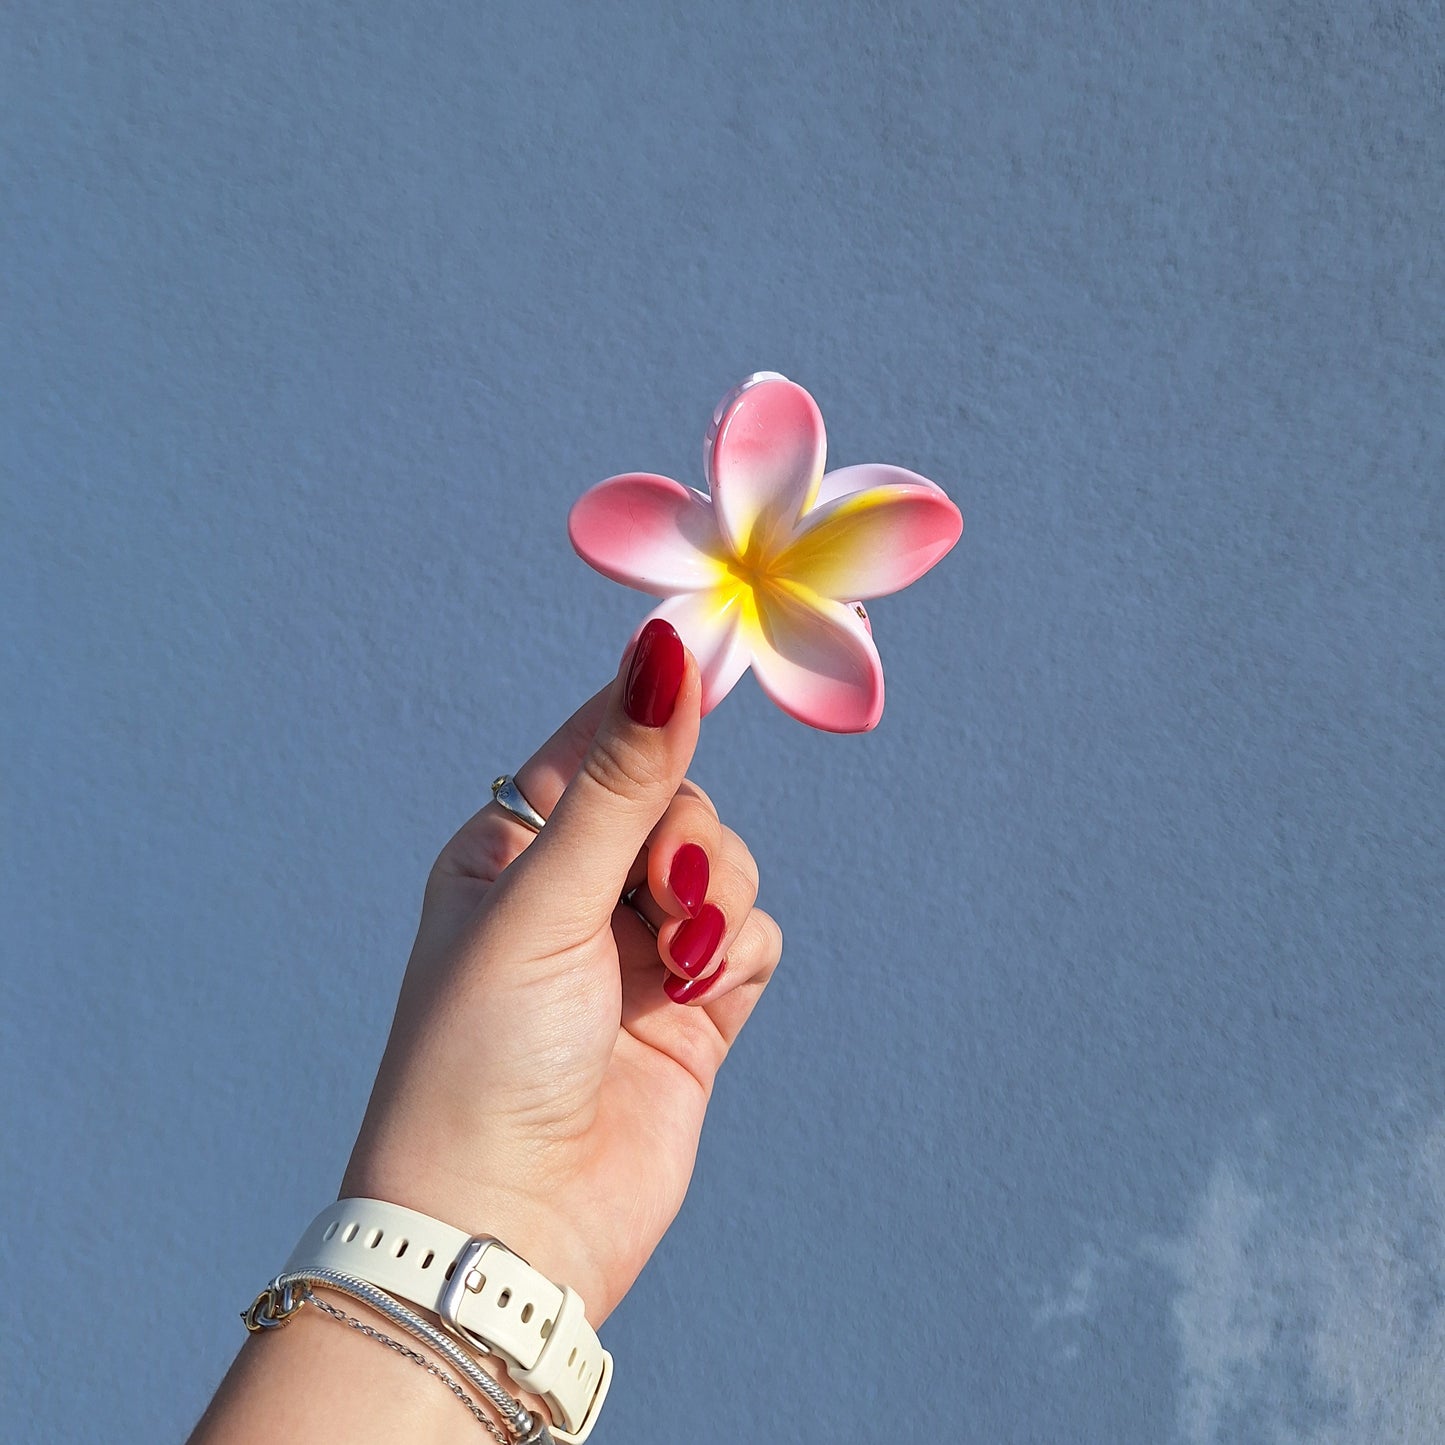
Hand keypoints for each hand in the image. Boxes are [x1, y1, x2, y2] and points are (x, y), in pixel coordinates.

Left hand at [341, 619, 783, 1327]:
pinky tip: (697, 992)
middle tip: (668, 889)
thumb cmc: (483, 1056)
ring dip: (717, 898)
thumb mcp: (543, 901)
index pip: (595, 742)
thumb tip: (666, 647)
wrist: (506, 1231)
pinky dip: (738, 950)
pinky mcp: (694, 1010)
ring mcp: (637, 951)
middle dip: (687, 837)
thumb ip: (618, 781)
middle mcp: (575, 892)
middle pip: (677, 802)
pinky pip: (751, 935)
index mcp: (511, 849)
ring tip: (676, 960)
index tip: (710, 660)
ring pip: (724, 865)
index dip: (651, 709)